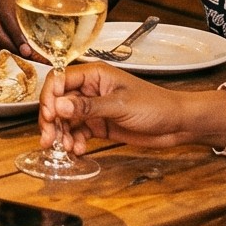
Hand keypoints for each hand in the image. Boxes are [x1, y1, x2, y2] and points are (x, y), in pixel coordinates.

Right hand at [38, 63, 225, 156]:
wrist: (176, 124)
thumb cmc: (155, 105)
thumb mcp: (120, 105)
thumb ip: (88, 106)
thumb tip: (59, 105)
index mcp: (94, 75)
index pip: (60, 80)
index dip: (50, 97)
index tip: (48, 115)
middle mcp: (90, 90)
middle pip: (59, 101)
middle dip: (51, 120)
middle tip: (49, 138)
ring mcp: (94, 108)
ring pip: (66, 119)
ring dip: (62, 134)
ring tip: (64, 148)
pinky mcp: (99, 125)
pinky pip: (78, 132)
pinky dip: (74, 141)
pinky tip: (78, 150)